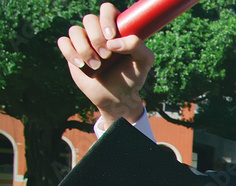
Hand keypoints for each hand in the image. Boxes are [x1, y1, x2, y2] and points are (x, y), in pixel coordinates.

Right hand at [56, 2, 151, 123]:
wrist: (117, 97)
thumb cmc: (132, 77)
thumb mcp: (144, 62)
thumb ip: (137, 46)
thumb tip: (112, 42)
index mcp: (117, 28)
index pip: (107, 10)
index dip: (106, 19)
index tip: (111, 36)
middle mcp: (99, 31)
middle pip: (89, 19)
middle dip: (96, 38)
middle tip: (106, 56)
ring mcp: (84, 41)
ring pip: (74, 30)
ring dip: (84, 49)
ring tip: (96, 66)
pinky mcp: (72, 51)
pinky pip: (63, 42)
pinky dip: (70, 53)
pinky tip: (81, 65)